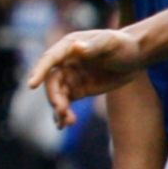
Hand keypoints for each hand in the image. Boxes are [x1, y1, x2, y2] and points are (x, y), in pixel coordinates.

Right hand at [26, 27, 147, 127]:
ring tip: (69, 122)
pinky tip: (65, 125)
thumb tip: (76, 48)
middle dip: (54, 97)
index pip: (50, 59)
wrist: (136, 57)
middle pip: (52, 82)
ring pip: (57, 96)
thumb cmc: (123, 44)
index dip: (39, 71)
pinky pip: (66, 103)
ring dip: (59, 109)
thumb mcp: (111, 43)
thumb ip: (94, 46)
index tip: (32, 85)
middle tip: (62, 110)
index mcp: (68, 47)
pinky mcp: (78, 90)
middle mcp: (65, 62)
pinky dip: (63, 114)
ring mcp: (70, 77)